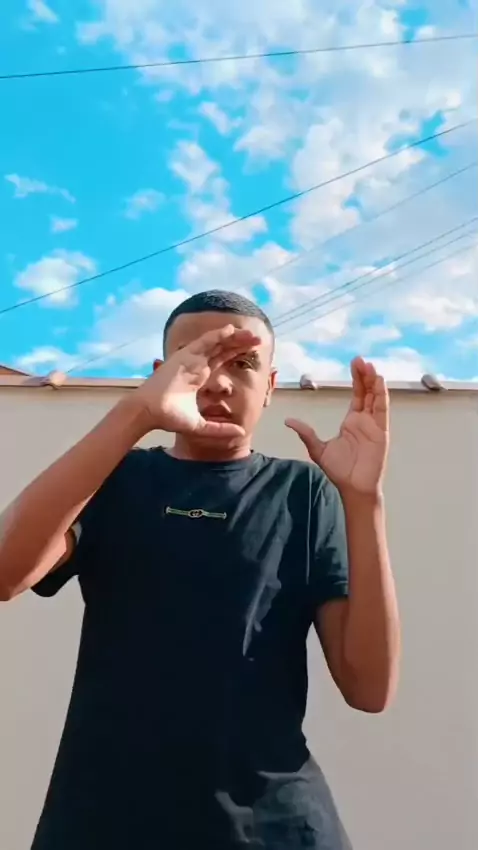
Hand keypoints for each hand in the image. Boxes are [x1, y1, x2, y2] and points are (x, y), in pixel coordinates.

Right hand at [133, 324, 259, 437]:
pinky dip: (217, 335)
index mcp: (199, 376)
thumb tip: (241, 432)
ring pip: (216, 343)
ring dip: (234, 337)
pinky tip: (231, 330)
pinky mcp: (184, 356)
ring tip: (251, 334)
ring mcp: (190, 359)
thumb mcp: (201, 426)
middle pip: (221, 349)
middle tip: (257, 340)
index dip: (235, 353)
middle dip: (239, 343)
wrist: (150, 413)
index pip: (221, 359)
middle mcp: (195, 364)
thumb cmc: (169, 417)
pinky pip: (204, 342)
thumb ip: (220, 429)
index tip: (252, 351)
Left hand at [286, 357, 388, 495]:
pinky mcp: (381, 432)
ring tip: (370, 366)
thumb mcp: (318, 449)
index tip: (355, 364)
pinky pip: (382, 410)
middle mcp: (365, 420)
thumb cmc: (340, 471)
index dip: (356, 379)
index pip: (357, 394)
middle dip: (364, 375)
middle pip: (367, 392)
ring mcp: (374, 425)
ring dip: (374, 382)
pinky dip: (381, 396)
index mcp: (352, 421)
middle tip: (360, 359)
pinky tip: (379, 382)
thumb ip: (306, 433)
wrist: (353, 488)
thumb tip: (288, 421)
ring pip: (376, 398)